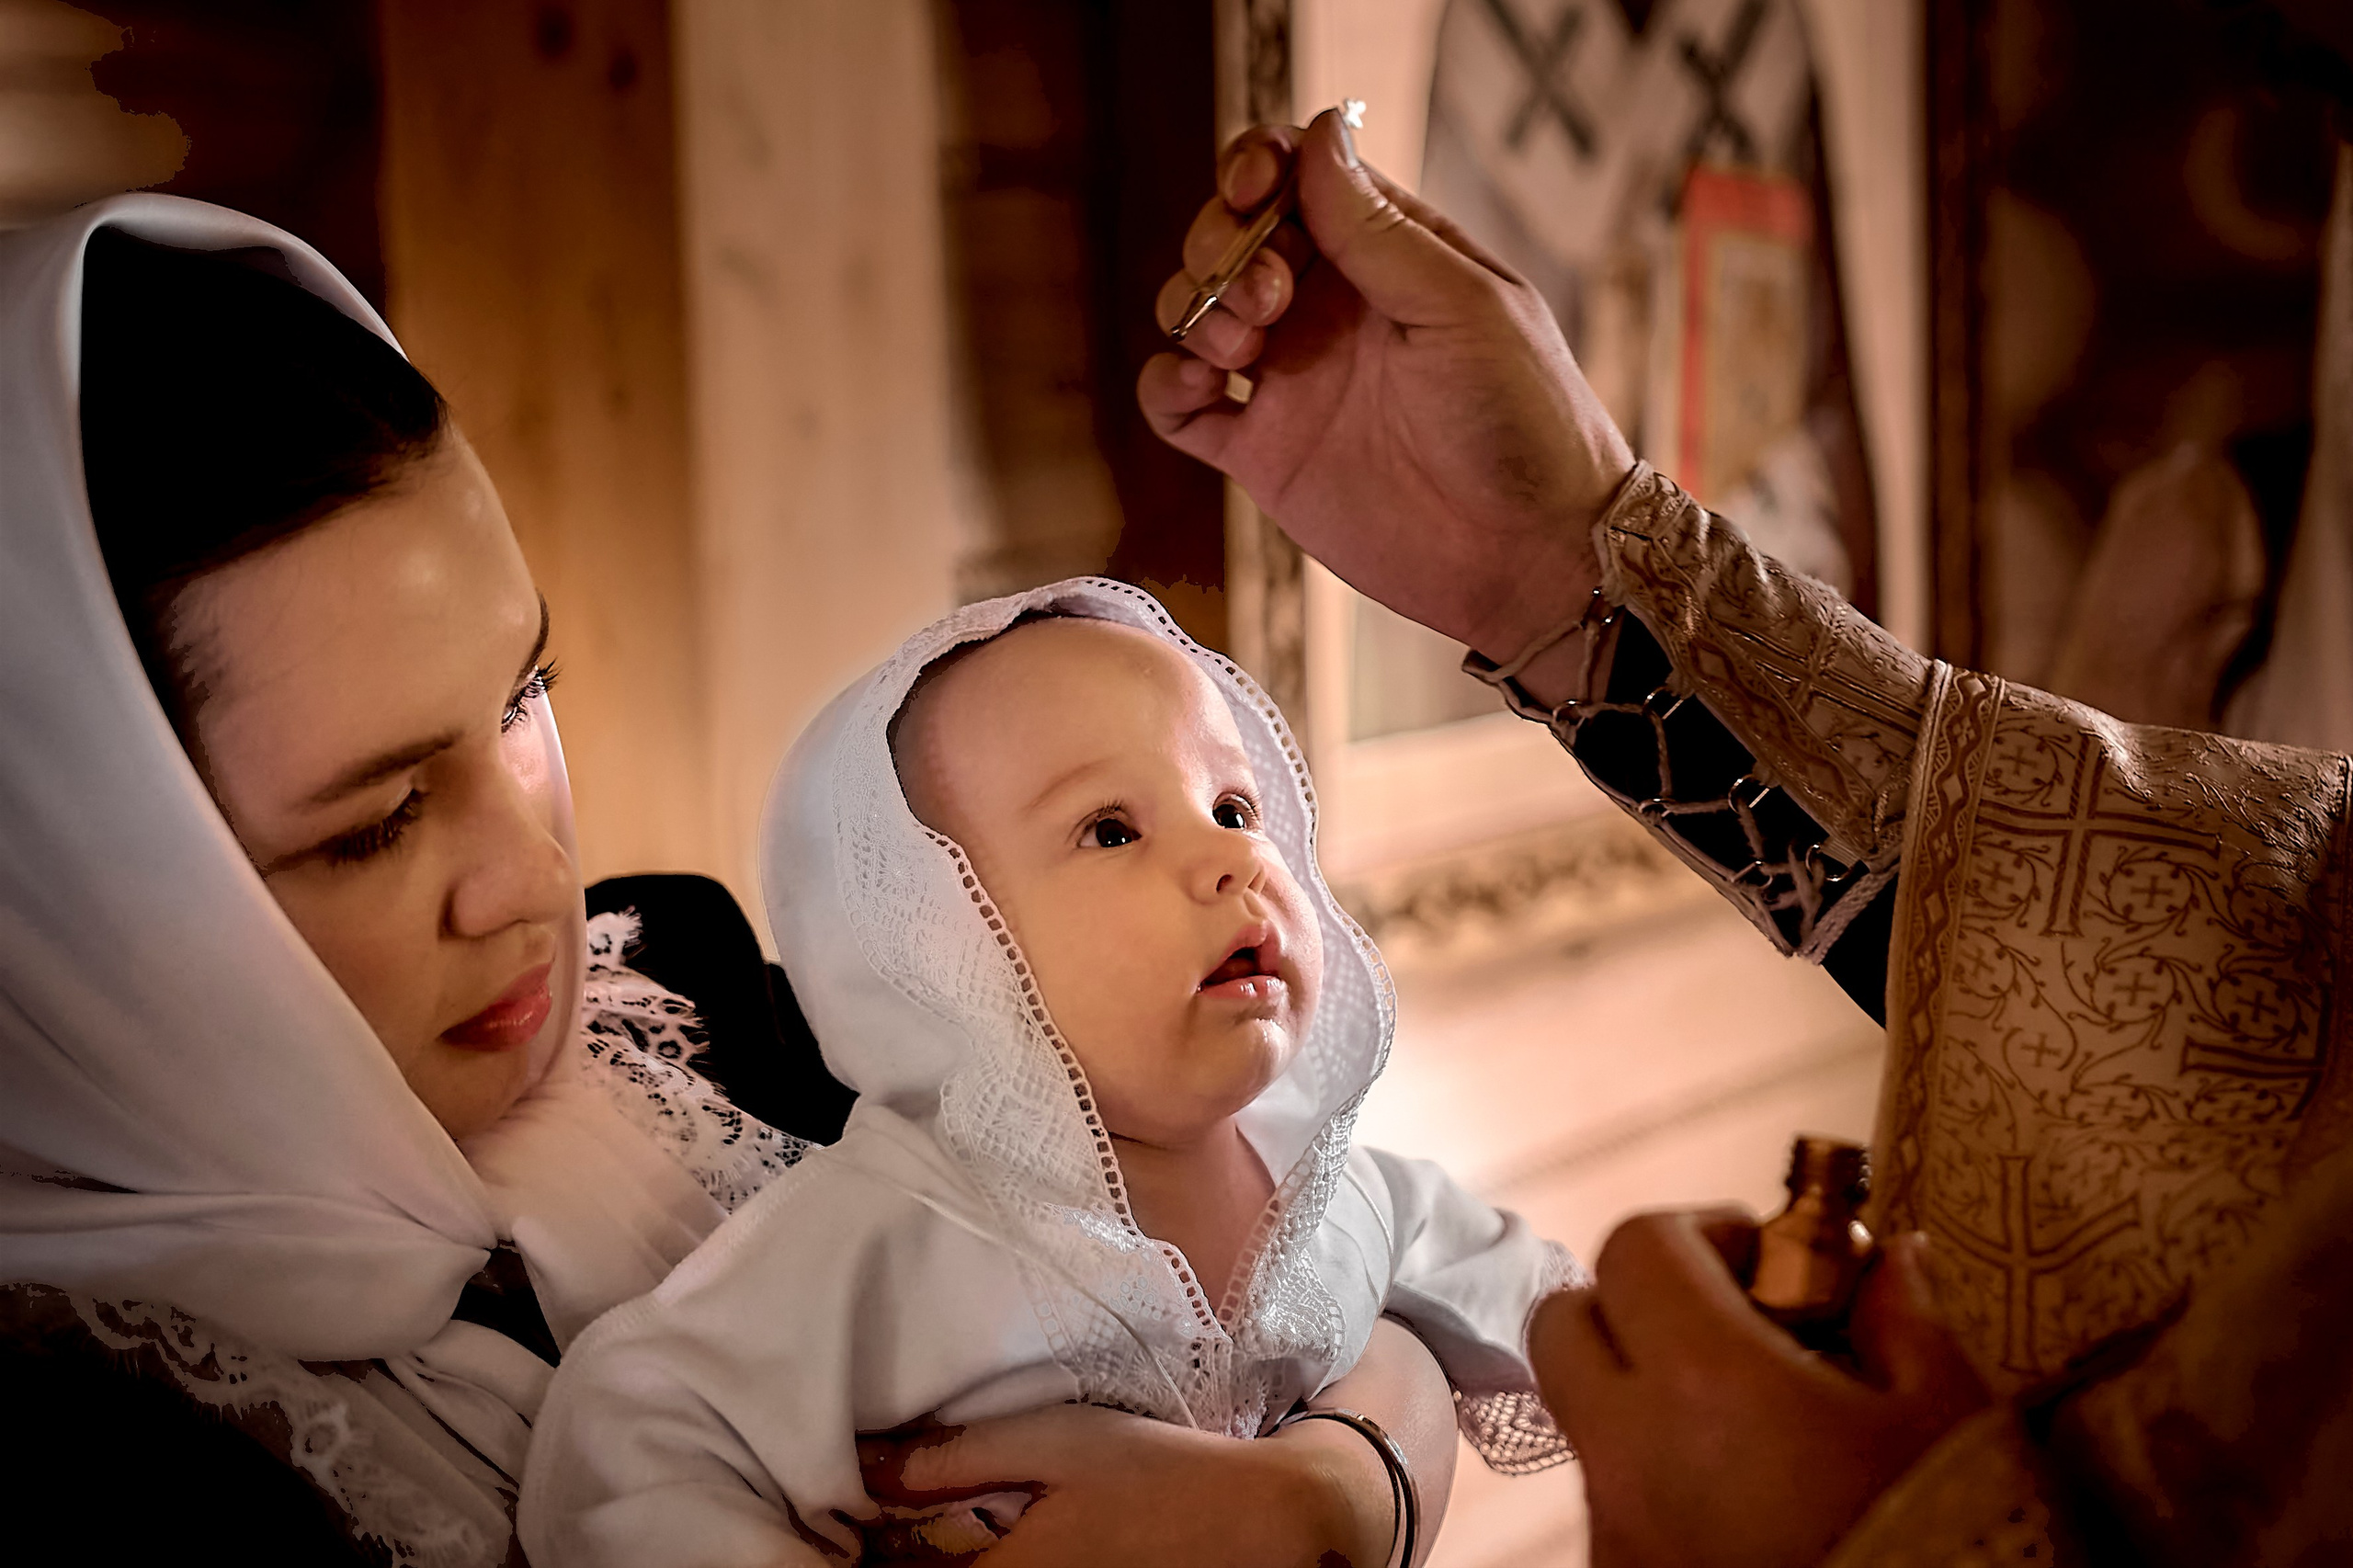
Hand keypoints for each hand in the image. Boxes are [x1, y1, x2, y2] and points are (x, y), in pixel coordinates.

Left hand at [859, 1404, 1380, 1567]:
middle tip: (890, 1535)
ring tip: (940, 1544)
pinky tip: (1015, 1551)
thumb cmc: (1162, 1472)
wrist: (1266, 1520)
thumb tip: (871, 1465)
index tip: (854, 1533)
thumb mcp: (1058, 1440)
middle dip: (911, 1562)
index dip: (871, 1556)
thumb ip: (959, 1456)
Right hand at [1138, 111, 1634, 666]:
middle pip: (1231, 236)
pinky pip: (1177, 403)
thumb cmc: (1524, 421)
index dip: (1258, 167)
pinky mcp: (1261, 452)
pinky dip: (1164, 382)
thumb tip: (1318, 131)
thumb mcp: (1462, 307)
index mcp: (1385, 257)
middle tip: (1270, 295)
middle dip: (1223, 243)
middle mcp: (1328, 309)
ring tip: (1244, 346)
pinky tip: (1199, 386)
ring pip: (1195, 310)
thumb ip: (1379, 230)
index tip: (1254, 188)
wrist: (1527, 553)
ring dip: (1197, 307)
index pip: (1297, 179)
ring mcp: (1289, 380)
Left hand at [1530, 1210, 1986, 1567]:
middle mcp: (1629, 1451)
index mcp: (1702, 1381)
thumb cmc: (1951, 1541)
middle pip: (1568, 1324)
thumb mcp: (1953, 1414)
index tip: (1770, 1259)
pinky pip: (1614, 1500)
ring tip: (1753, 1423)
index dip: (1701, 1233)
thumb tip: (1886, 1258)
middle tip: (1735, 1324)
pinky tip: (1746, 1498)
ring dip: (1644, 1393)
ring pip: (1583, 1419)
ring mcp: (1617, 1531)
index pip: (1635, 1247)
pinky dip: (1658, 1476)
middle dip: (1639, 1304)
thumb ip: (1905, 1313)